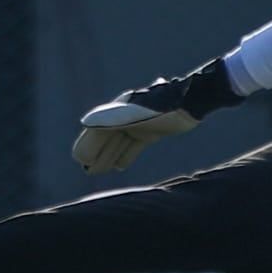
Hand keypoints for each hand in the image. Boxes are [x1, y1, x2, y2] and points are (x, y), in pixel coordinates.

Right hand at [71, 60, 240, 173]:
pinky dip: (126, 155)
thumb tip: (85, 123)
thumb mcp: (136, 114)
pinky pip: (134, 145)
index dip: (88, 144)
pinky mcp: (152, 131)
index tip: (80, 160)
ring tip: (99, 171)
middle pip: (106, 137)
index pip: (98, 130)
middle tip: (88, 171)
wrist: (191, 101)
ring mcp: (139, 123)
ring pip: (119, 143)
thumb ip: (111, 118)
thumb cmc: (163, 107)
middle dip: (96, 154)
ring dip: (108, 156)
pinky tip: (120, 166)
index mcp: (118, 111)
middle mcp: (126, 116)